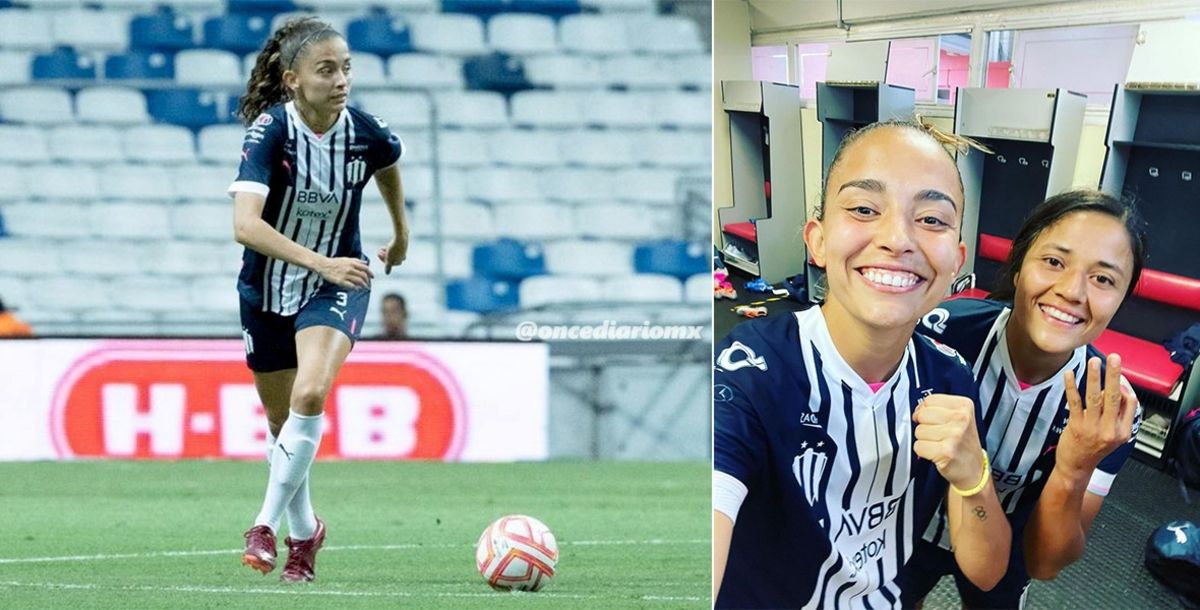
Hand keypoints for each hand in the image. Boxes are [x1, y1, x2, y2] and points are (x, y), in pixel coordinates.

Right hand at [317, 256, 371, 288]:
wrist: (324, 265)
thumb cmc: (335, 262)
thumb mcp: (347, 259)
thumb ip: (357, 261)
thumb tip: (366, 263)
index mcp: (352, 263)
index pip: (365, 268)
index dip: (370, 273)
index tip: (372, 277)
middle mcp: (350, 269)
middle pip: (363, 276)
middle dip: (367, 281)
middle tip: (368, 284)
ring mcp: (345, 275)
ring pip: (358, 281)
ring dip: (363, 285)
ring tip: (364, 288)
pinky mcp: (341, 281)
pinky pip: (351, 286)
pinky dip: (356, 288)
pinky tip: (357, 289)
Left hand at [377, 232, 407, 274]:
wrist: (400, 237)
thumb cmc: (394, 248)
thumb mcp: (389, 258)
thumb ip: (388, 266)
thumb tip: (387, 273)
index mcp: (400, 261)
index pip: (390, 263)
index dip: (383, 260)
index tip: (378, 255)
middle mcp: (403, 257)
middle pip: (391, 258)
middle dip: (384, 255)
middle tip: (379, 251)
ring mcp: (404, 251)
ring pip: (393, 252)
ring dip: (386, 251)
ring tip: (382, 248)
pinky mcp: (404, 244)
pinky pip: (396, 247)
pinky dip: (391, 247)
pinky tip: (388, 244)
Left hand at [914, 394, 985, 490]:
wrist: (974, 469)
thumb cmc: (963, 443)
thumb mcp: (960, 418)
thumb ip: (939, 408)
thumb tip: (917, 409)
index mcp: (964, 406)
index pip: (929, 400)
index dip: (924, 410)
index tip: (930, 419)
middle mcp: (961, 419)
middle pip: (922, 414)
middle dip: (924, 425)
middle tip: (937, 434)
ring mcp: (954, 435)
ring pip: (918, 431)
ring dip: (924, 439)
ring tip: (939, 444)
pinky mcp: (945, 451)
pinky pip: (918, 446)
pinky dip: (923, 451)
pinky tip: (936, 452)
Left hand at [1057, 355, 1136, 477]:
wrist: (1076, 467)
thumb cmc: (1094, 448)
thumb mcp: (1114, 435)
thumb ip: (1118, 415)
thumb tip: (1117, 389)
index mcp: (1123, 431)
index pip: (1130, 403)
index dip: (1124, 387)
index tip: (1118, 374)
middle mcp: (1110, 429)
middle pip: (1115, 397)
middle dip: (1114, 375)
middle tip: (1114, 358)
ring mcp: (1092, 427)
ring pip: (1095, 397)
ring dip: (1095, 377)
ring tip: (1095, 362)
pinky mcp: (1075, 425)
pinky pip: (1075, 401)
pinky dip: (1072, 386)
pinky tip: (1070, 374)